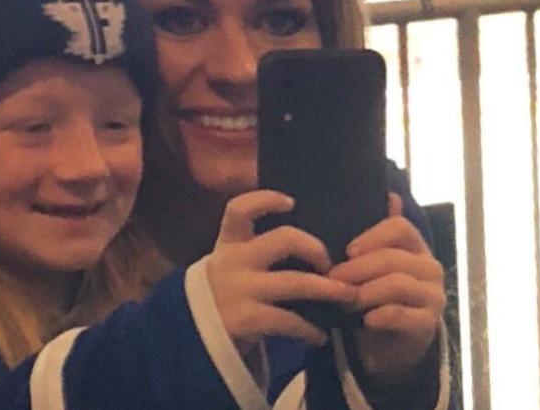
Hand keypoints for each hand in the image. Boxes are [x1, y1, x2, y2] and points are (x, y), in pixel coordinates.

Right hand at [207, 190, 358, 354]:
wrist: (191, 339)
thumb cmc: (223, 296)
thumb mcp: (230, 265)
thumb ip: (257, 251)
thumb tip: (306, 243)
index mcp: (229, 243)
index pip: (239, 209)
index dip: (266, 200)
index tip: (290, 202)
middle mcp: (233, 262)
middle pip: (283, 239)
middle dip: (315, 248)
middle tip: (329, 263)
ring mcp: (240, 290)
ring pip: (296, 282)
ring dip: (328, 289)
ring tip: (348, 295)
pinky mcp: (247, 319)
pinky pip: (289, 320)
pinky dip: (310, 329)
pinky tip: (320, 335)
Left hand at [328, 193, 445, 384]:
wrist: (391, 342)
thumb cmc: (378, 296)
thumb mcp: (373, 264)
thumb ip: (376, 234)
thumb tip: (390, 194)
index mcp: (416, 246)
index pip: (400, 227)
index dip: (372, 236)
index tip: (347, 251)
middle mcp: (430, 267)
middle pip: (392, 257)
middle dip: (358, 268)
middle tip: (333, 279)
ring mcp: (433, 295)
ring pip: (397, 284)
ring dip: (364, 292)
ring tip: (344, 300)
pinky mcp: (428, 323)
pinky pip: (402, 314)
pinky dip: (380, 315)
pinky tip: (365, 319)